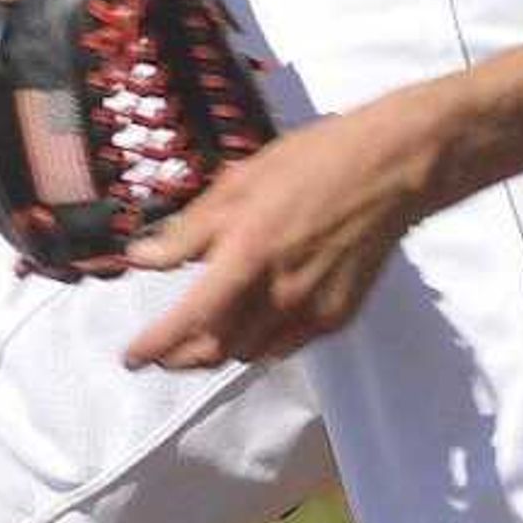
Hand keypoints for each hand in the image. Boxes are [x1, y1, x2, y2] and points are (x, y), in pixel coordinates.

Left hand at [118, 97, 442, 372]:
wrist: (392, 169)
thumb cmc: (313, 162)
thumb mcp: (240, 184)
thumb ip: (190, 230)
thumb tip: (142, 258)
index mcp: (247, 256)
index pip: (188, 320)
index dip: (154, 346)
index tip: (130, 357)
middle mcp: (277, 294)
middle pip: (216, 351)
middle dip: (179, 360)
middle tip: (157, 355)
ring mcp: (311, 310)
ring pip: (250, 354)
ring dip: (217, 354)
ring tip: (198, 343)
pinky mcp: (337, 316)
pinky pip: (286, 347)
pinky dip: (258, 347)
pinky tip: (249, 331)